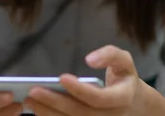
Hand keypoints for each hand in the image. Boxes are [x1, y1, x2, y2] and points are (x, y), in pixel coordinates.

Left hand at [24, 45, 146, 115]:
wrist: (135, 105)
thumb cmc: (124, 78)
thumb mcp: (124, 61)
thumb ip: (110, 55)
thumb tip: (90, 59)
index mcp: (122, 99)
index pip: (99, 98)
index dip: (80, 90)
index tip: (61, 77)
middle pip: (81, 113)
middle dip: (55, 103)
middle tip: (33, 91)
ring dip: (49, 113)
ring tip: (29, 100)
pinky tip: (37, 109)